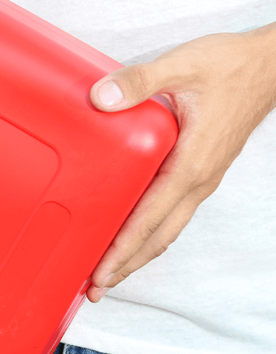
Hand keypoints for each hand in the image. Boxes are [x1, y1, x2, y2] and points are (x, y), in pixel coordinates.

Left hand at [85, 25, 275, 301]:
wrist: (270, 65)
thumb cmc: (229, 65)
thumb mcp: (181, 65)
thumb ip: (139, 81)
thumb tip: (101, 98)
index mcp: (190, 164)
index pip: (150, 218)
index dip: (123, 249)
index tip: (101, 272)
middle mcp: (198, 181)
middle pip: (158, 237)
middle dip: (126, 265)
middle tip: (96, 288)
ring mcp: (202, 179)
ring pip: (167, 229)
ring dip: (137, 253)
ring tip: (109, 271)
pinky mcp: (202, 171)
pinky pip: (173, 212)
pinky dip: (150, 231)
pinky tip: (131, 232)